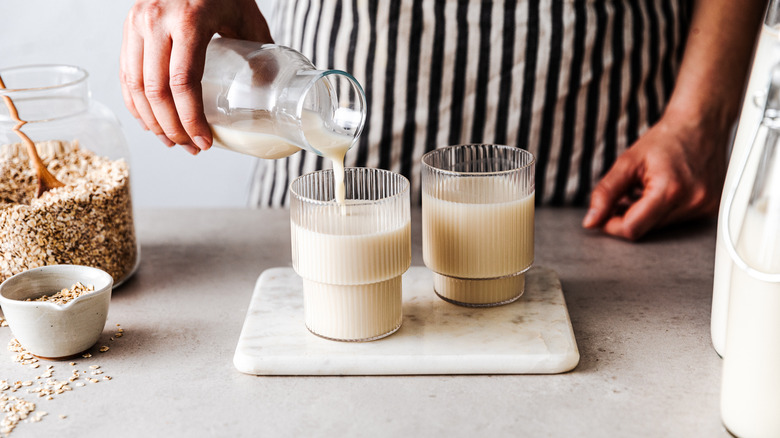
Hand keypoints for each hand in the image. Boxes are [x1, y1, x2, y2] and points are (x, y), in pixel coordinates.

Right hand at [120, 0, 272, 154]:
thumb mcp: (249, 18)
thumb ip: (260, 54)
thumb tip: (268, 97)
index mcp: (190, 19)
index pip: (183, 81)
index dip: (191, 119)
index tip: (204, 141)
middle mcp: (157, 20)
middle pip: (156, 90)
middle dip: (172, 128)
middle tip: (190, 148)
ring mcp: (137, 21)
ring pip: (135, 85)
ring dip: (152, 121)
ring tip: (172, 141)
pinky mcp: (128, 25)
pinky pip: (125, 73)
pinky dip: (135, 103)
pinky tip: (150, 121)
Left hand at [582, 114, 726, 239]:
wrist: (700, 125)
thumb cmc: (665, 140)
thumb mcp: (627, 162)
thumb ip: (606, 193)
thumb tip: (591, 221)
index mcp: (670, 190)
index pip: (633, 228)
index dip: (612, 225)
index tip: (604, 215)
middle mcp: (692, 202)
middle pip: (646, 230)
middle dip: (628, 217)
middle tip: (624, 196)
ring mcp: (704, 207)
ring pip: (660, 228)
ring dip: (645, 215)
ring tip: (645, 189)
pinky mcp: (710, 209)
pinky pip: (676, 221)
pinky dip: (662, 212)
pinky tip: (661, 192)